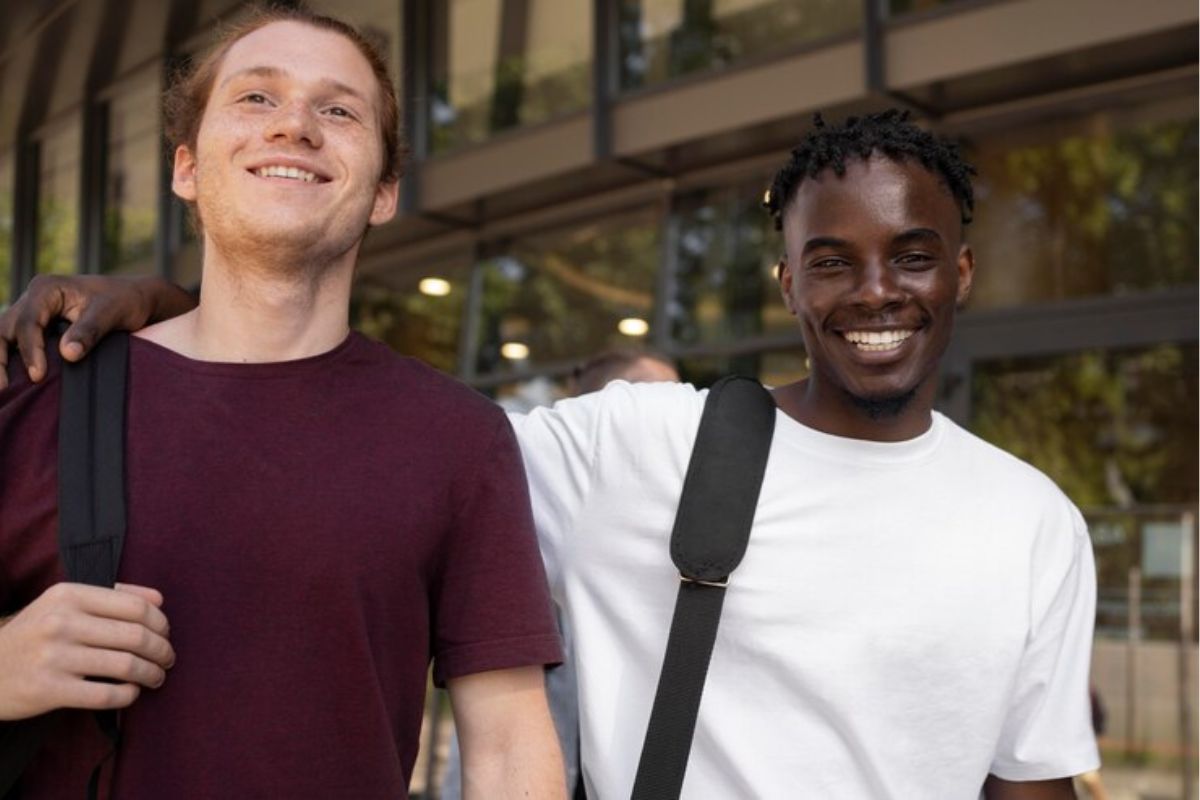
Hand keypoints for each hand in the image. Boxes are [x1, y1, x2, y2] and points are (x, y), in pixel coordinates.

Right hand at [0, 274, 195, 389]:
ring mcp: (31, 311)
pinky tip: (12, 382)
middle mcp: (33, 298)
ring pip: (3, 336)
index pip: (29, 322)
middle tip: (3, 388)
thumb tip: (67, 354)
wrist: (134, 298)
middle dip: (0, 358)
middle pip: (5, 329)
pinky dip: (10, 359)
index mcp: (47, 289)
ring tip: (3, 389)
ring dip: (0, 361)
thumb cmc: (124, 301)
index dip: (30, 350)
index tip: (38, 376)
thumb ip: (89, 331)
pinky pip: (14, 342)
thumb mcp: (111, 312)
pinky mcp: (36, 326)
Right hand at [0, 583, 175, 720]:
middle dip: (162, 650)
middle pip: (136, 636)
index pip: (135, 607)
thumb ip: (113, 595)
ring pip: (126, 666)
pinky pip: (107, 695)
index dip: (160, 623)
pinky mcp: (49, 690)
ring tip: (156, 676)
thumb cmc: (36, 633)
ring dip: (151, 673)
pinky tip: (132, 692)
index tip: (165, 634)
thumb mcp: (64, 603)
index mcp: (69, 595)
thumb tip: (159, 599)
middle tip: (168, 659)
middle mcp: (61, 623)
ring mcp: (54, 657)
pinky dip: (129, 695)